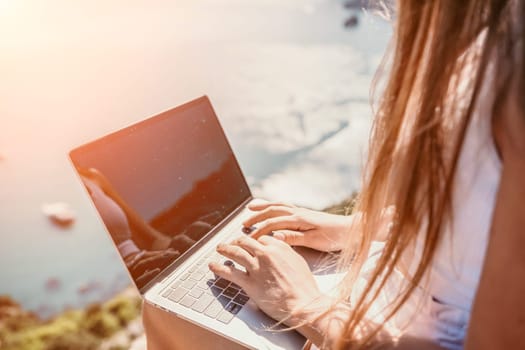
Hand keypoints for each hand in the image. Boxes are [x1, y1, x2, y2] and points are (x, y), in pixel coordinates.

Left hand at [209, 235, 330, 326]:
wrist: (303, 303)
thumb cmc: (304, 287)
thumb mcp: (298, 261)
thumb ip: (286, 251)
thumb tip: (279, 246)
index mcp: (279, 247)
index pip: (261, 238)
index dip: (254, 241)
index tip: (250, 243)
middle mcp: (266, 254)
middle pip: (246, 241)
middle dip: (237, 241)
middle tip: (233, 243)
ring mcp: (257, 268)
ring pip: (236, 252)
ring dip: (225, 249)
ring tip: (220, 248)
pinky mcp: (250, 283)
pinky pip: (230, 272)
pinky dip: (219, 268)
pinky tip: (213, 265)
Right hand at [244, 202, 353, 251]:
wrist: (353, 230)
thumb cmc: (335, 237)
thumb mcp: (315, 241)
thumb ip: (294, 238)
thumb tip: (275, 236)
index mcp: (299, 219)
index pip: (273, 224)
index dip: (258, 231)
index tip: (247, 239)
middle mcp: (299, 212)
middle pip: (272, 211)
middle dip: (256, 217)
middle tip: (242, 224)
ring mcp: (302, 212)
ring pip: (278, 206)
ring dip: (263, 207)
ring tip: (250, 208)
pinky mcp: (306, 214)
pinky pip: (286, 206)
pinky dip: (275, 205)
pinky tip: (272, 208)